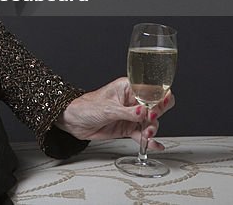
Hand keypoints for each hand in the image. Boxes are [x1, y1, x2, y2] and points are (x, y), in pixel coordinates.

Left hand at [55, 77, 175, 149]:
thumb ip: (127, 112)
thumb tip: (144, 112)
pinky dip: (149, 141)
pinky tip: (155, 146)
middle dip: (157, 114)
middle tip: (151, 119)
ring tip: (147, 134)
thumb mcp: (108, 108)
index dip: (159, 97)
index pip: (150, 90)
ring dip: (151, 129)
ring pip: (150, 122)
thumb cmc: (86, 107)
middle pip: (155, 106)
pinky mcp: (127, 128)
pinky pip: (142, 134)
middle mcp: (132, 101)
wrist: (73, 121)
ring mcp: (131, 116)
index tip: (158, 107)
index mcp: (128, 88)